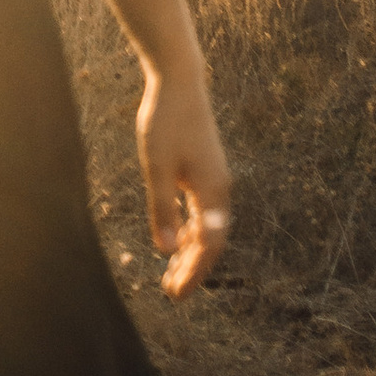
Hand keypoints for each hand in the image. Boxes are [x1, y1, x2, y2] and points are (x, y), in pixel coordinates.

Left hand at [137, 67, 230, 299]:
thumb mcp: (157, 165)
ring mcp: (213, 178)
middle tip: (172, 293)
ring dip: (191, 250)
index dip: (195, 272)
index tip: (177, 295)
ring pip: (206, 226)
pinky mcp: (204, 168)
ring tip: (172, 272)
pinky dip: (190, 229)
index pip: (209, 245)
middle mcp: (219, 188)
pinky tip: (175, 237)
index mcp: (213, 191)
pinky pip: (202, 210)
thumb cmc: (165, 120)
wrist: (179, 80)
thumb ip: (161, 207)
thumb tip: (164, 250)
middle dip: (193, 268)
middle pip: (211, 240)